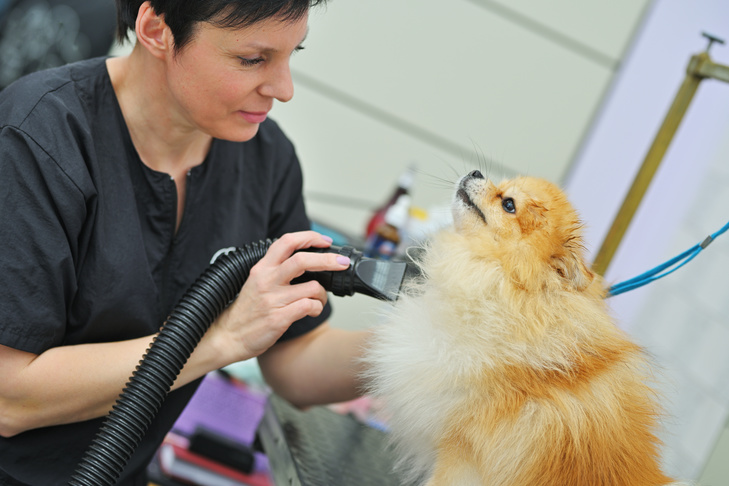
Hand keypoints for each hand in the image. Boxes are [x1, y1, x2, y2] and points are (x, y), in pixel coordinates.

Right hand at [209, 231, 349, 362]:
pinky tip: (311, 311)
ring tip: (318, 299)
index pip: (287, 241)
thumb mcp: (256, 282)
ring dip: (323, 294)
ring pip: (312, 287)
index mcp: (262, 268)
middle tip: (341, 263)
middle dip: (328, 260)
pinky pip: (309, 307)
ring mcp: (273, 300)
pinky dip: (316, 308)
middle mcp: (267, 280)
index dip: (309, 237)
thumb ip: (277, 270)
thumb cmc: (246, 311)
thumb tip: (307, 260)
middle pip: (302, 260)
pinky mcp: (278, 318)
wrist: (228, 336)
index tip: (325, 241)